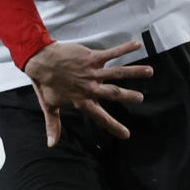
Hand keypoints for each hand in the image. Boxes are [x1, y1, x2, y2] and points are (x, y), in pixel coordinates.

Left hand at [23, 39, 152, 144]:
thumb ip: (54, 125)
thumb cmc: (45, 84)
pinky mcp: (91, 57)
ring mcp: (91, 72)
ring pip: (117, 73)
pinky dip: (125, 48)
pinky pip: (112, 53)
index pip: (100, 117)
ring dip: (134, 72)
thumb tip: (51, 144)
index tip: (126, 135)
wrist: (40, 61)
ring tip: (150, 71)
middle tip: (141, 98)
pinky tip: (137, 45)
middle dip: (128, 96)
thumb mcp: (50, 107)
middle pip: (113, 93)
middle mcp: (89, 88)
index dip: (113, 127)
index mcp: (81, 101)